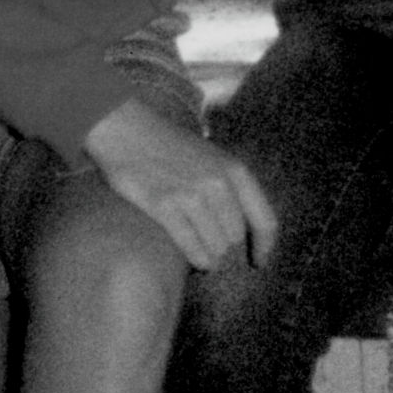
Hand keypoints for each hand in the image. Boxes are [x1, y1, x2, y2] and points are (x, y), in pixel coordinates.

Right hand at [82, 99, 277, 269]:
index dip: (264, 246)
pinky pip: (192, 248)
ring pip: (216, 248)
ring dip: (209, 256)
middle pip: (236, 238)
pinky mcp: (165, 206)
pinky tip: (192, 260)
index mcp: (235, 170)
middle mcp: (219, 184)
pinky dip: (195, 259)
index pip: (264, 220)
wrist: (127, 129)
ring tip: (199, 253)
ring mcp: (192, 195)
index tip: (258, 262)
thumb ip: (231, 187)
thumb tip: (241, 231)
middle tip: (209, 245)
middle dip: (224, 246)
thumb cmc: (170, 146)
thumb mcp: (213, 158)